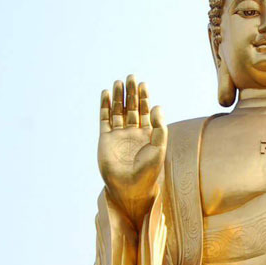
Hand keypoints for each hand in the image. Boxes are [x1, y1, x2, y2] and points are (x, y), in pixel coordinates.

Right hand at [98, 75, 166, 222]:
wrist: (130, 187)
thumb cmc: (148, 171)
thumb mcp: (159, 147)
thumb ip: (160, 127)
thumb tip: (158, 105)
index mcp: (148, 134)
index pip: (146, 111)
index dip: (144, 97)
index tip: (143, 84)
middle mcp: (133, 133)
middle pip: (131, 108)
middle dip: (131, 93)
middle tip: (131, 77)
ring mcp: (119, 135)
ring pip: (118, 111)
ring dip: (118, 97)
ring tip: (119, 82)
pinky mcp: (105, 139)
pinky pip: (105, 119)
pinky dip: (105, 106)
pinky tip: (106, 93)